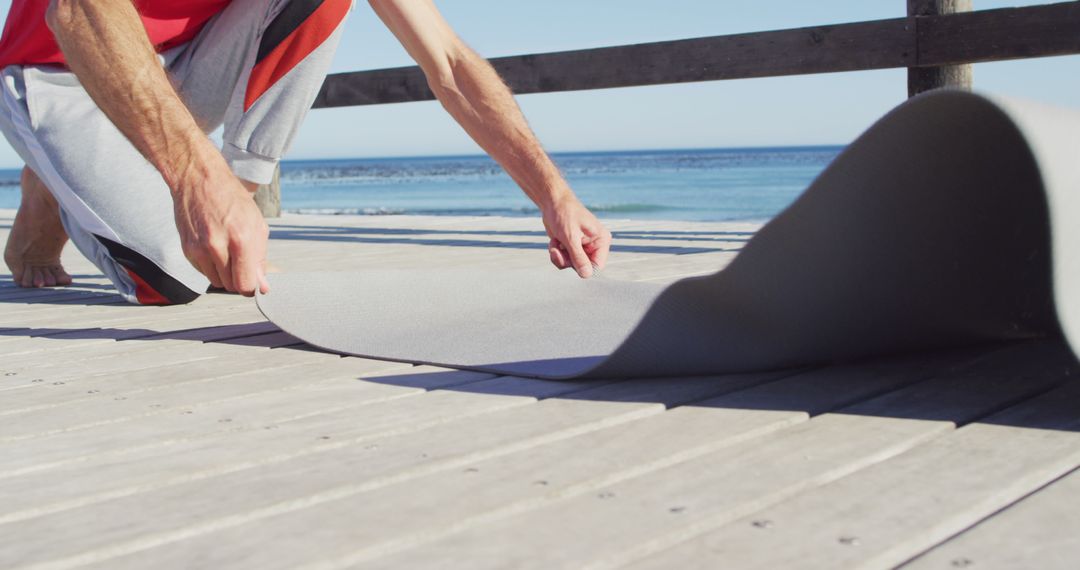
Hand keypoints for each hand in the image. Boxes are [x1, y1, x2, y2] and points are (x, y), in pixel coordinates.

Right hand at [172, 165, 269, 296]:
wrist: (199, 179)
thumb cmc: (233, 200)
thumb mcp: (257, 225)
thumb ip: (260, 258)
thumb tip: (263, 287)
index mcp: (241, 239)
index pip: (245, 285)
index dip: (251, 286)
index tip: (254, 280)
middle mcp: (218, 246)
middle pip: (231, 286)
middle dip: (239, 278)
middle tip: (241, 259)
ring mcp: (199, 249)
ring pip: (217, 282)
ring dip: (225, 273)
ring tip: (227, 250)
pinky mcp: (187, 250)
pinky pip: (203, 272)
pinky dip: (211, 265)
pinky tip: (214, 246)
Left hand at [541, 196, 611, 278]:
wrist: (551, 202)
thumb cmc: (564, 214)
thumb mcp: (571, 237)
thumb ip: (579, 257)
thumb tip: (586, 275)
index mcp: (601, 240)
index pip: (597, 265)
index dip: (583, 268)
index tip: (569, 262)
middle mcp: (594, 245)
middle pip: (583, 267)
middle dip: (567, 261)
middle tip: (557, 251)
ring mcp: (583, 246)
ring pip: (571, 265)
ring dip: (559, 257)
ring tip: (555, 243)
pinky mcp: (572, 247)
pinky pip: (564, 260)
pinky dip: (556, 253)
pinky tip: (554, 241)